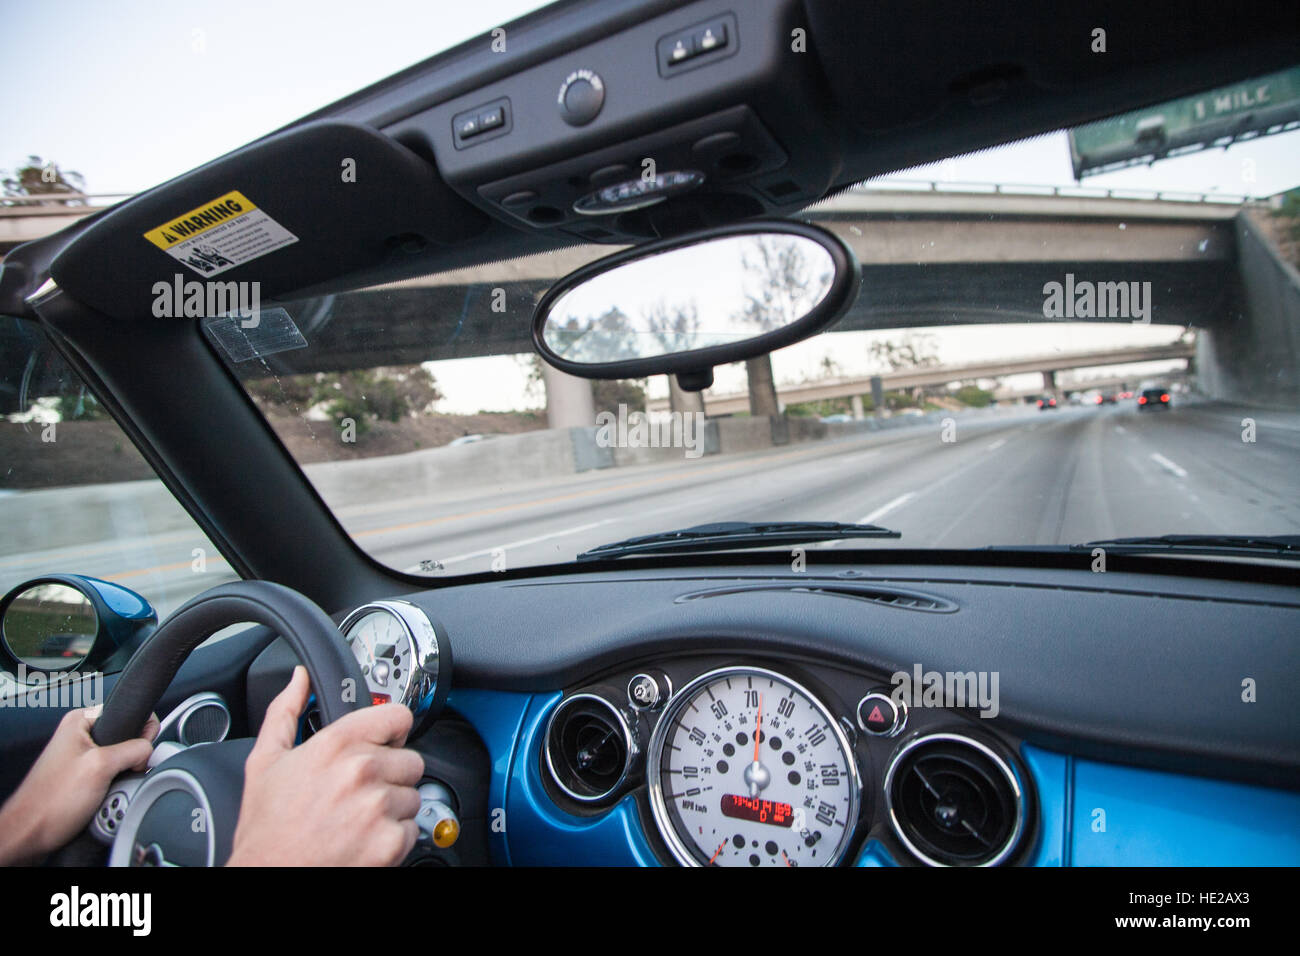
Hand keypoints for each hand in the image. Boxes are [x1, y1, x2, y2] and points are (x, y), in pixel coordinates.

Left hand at [0, 706, 157, 864]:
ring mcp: (82, 757)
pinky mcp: (84, 776)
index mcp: (81, 721)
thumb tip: (149, 750)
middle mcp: (80, 736)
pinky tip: (103, 798)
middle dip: (131, 760)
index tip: (134, 754)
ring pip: (123, 760)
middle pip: (129, 738)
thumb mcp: (101, 767)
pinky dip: (114, 788)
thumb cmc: (49, 803)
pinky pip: (113, 776)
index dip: (141, 733)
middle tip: (116, 777)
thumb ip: (134, 750)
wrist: (30, 834)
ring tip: (106, 792)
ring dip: (122, 778)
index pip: (131, 712)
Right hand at [226, 666, 423, 865]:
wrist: (268, 877)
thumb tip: (300, 679)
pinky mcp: (390, 841)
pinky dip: (393, 837)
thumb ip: (286, 711)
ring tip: (357, 818)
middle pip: (410, 759)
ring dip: (392, 807)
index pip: (398, 716)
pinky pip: (412, 829)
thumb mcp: (265, 761)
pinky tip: (363, 839)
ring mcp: (378, 807)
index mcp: (337, 744)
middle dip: (390, 774)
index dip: (391, 731)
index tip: (383, 744)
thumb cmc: (266, 827)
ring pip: (413, 795)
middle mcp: (362, 771)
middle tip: (359, 792)